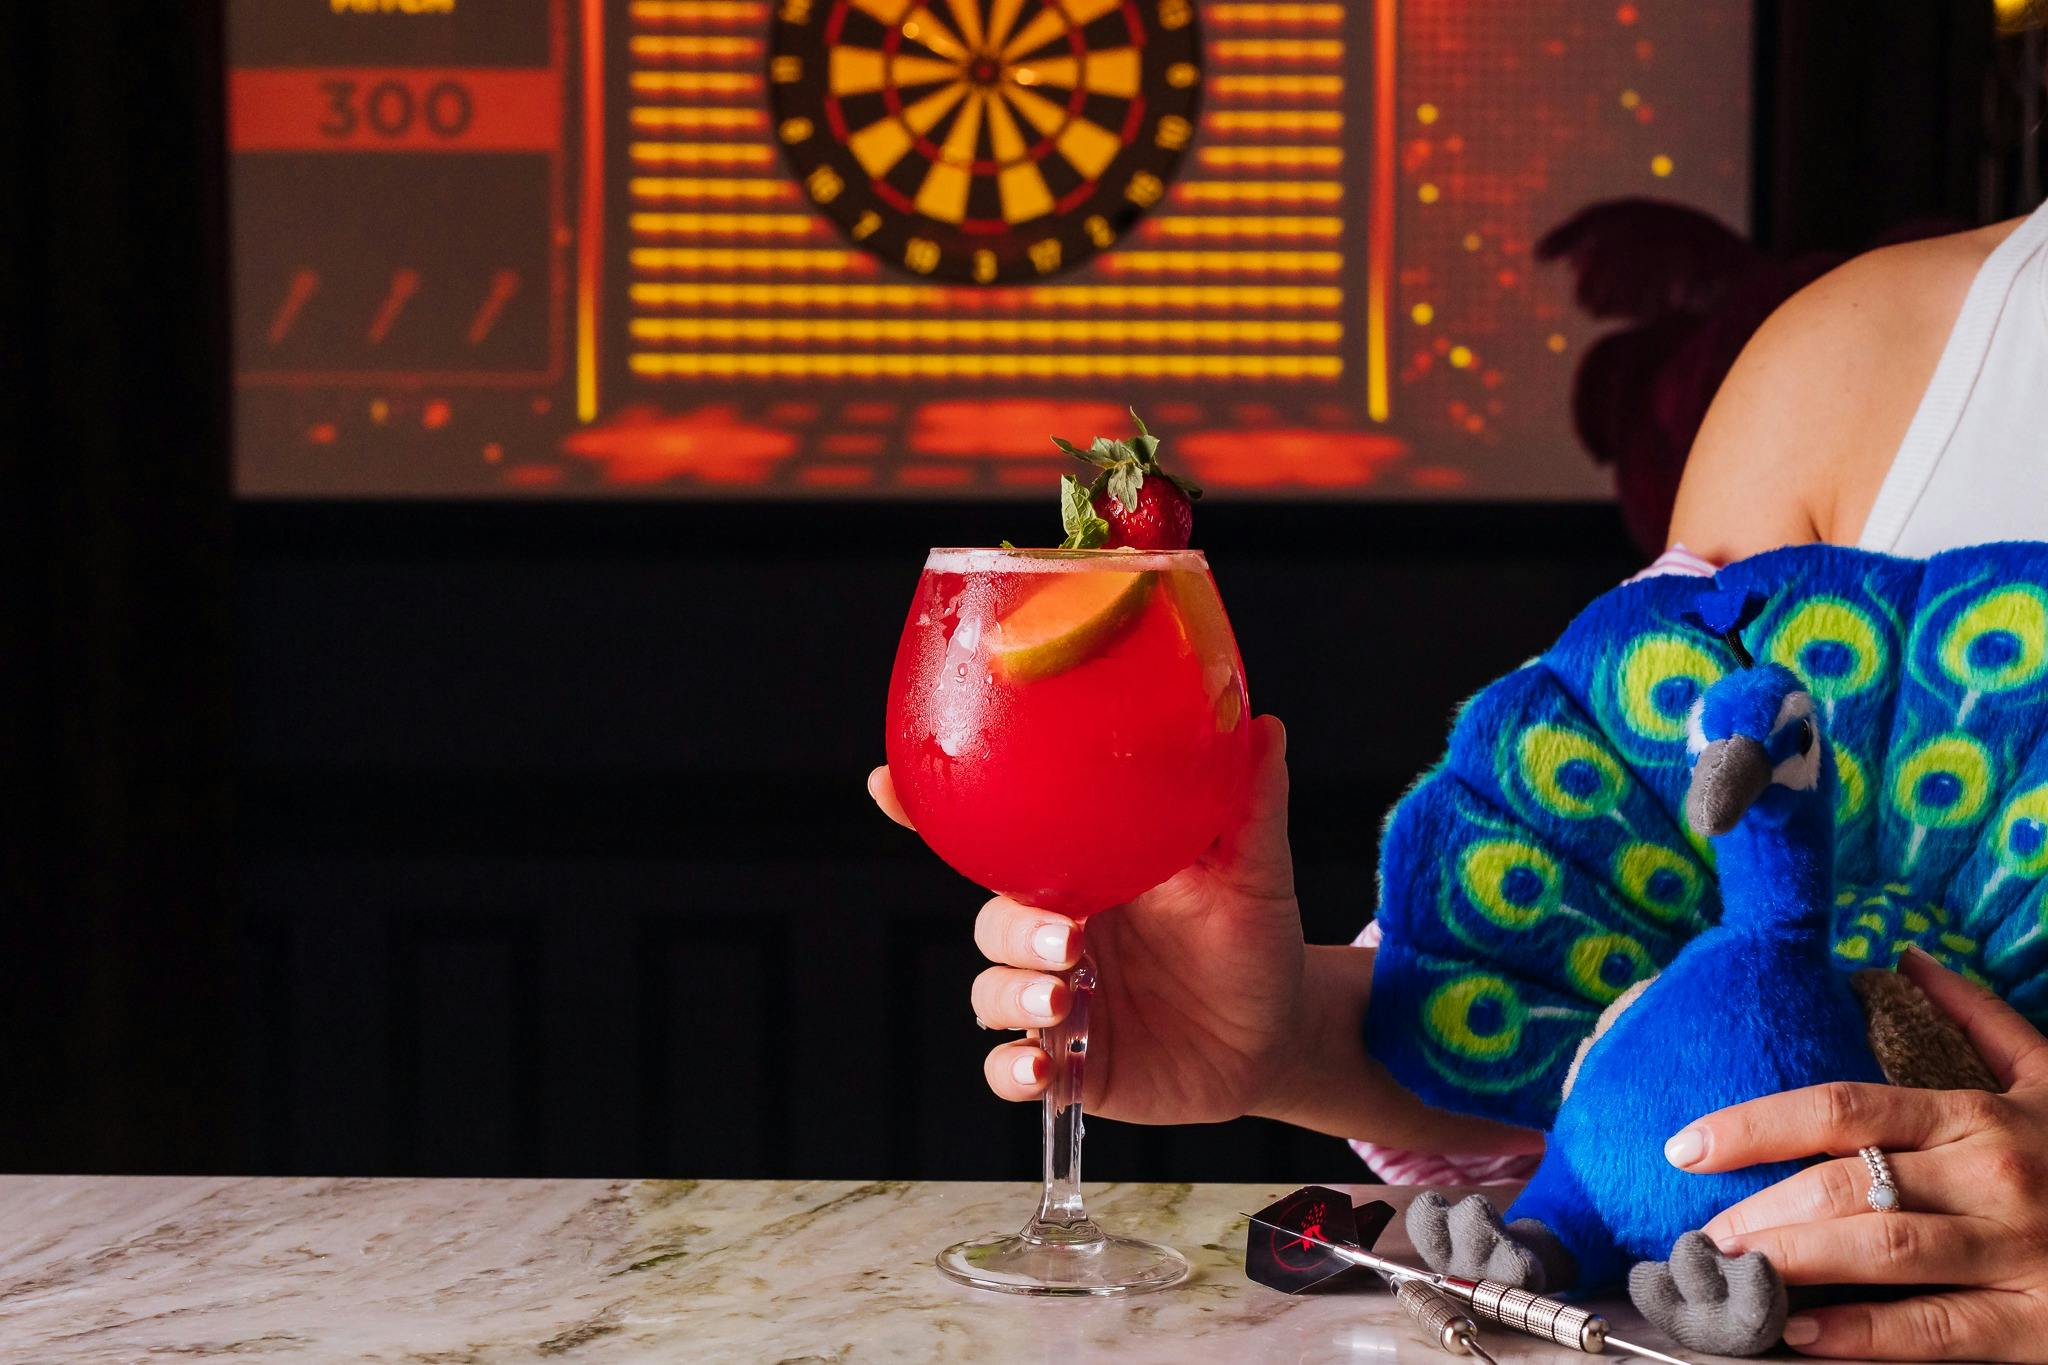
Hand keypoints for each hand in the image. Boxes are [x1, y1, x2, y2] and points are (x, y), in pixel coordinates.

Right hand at [868, 715, 1309, 1124]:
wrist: (1277, 1034)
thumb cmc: (1255, 936)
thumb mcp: (1256, 870)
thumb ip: (1250, 804)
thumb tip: (1264, 725)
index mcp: (1086, 869)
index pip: (998, 835)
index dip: (932, 811)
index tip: (887, 782)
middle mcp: (1059, 928)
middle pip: (992, 916)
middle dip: (1013, 928)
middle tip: (1067, 939)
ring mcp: (1058, 996)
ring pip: (992, 987)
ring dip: (1015, 994)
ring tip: (1063, 1004)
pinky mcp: (1070, 1063)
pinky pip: (1008, 1067)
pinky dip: (1012, 1069)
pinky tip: (1043, 1066)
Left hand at [1668, 947, 2047, 1360]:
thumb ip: (1976, 1019)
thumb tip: (1910, 958)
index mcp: (1978, 1117)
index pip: (1841, 1108)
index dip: (1754, 1124)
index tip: (1685, 1145)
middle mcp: (1991, 1178)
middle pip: (1847, 1184)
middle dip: (1759, 1209)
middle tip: (1696, 1232)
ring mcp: (2015, 1252)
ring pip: (1881, 1251)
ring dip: (1791, 1263)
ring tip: (1728, 1274)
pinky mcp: (2036, 1325)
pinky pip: (1936, 1330)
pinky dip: (1862, 1334)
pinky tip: (1801, 1332)